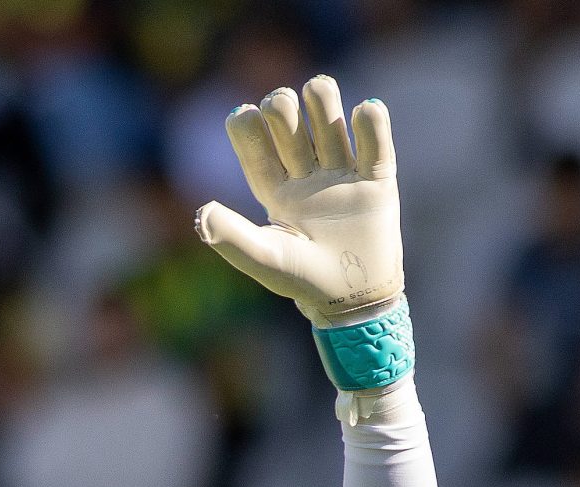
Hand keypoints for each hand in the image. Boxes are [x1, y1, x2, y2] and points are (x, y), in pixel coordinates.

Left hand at [195, 75, 401, 325]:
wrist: (353, 301)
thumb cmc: (303, 282)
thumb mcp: (266, 259)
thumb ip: (233, 237)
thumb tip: (202, 213)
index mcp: (274, 189)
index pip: (255, 144)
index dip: (247, 125)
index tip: (244, 115)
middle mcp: (305, 175)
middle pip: (289, 121)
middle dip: (281, 106)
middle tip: (282, 111)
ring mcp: (341, 175)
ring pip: (329, 119)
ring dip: (321, 97)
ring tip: (318, 92)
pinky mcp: (377, 182)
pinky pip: (376, 144)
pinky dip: (371, 123)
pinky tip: (364, 111)